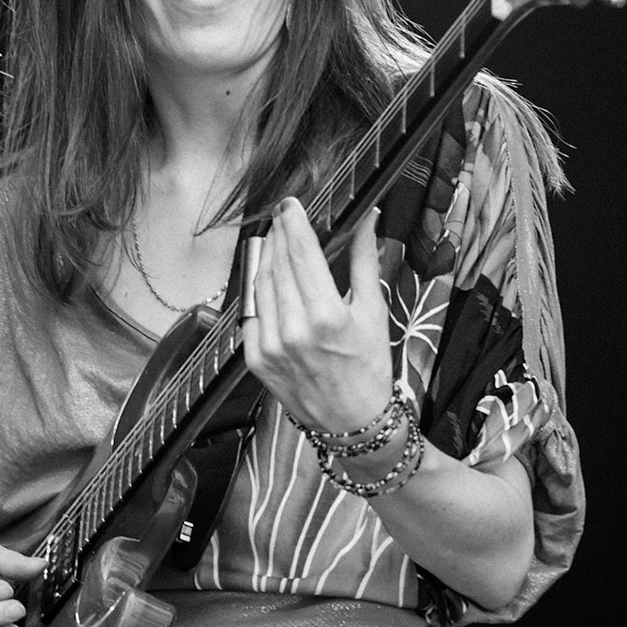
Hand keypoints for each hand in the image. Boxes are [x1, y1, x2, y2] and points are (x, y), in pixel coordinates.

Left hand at [241, 198, 393, 432]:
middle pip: (277, 264)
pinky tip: (270, 279)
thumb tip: (368, 220)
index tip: (291, 204)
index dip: (294, 222)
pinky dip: (259, 290)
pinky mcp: (255, 359)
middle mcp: (294, 330)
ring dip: (267, 258)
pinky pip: (251, 312)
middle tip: (284, 217)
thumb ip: (364, 261)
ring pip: (260, 284)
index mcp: (326, 316)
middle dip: (279, 235)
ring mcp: (270, 346)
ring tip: (277, 243)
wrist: (352, 422)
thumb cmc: (369, 367)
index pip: (301, 253)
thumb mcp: (374, 312)